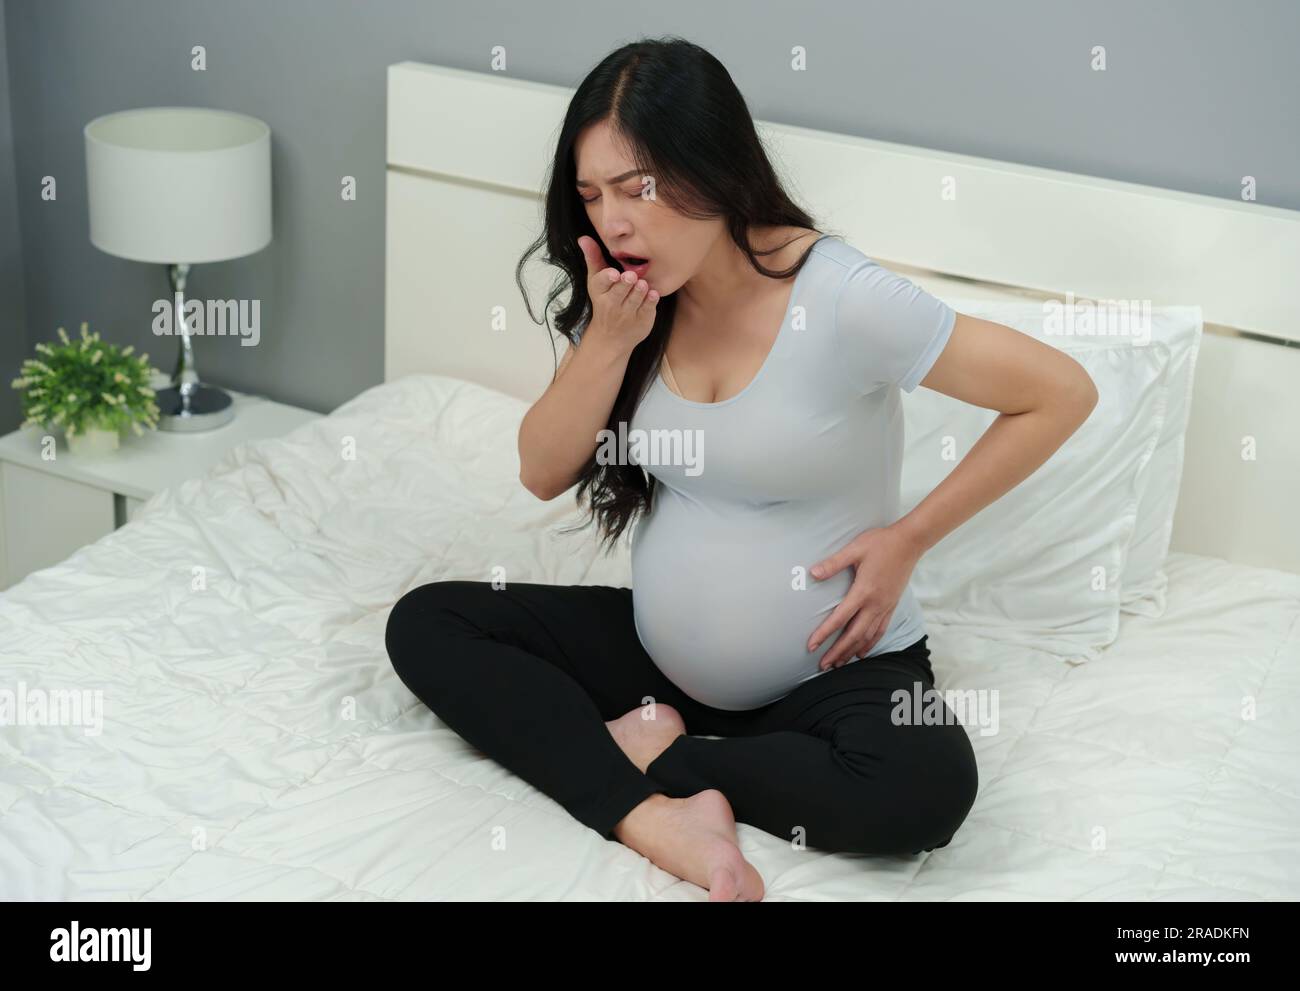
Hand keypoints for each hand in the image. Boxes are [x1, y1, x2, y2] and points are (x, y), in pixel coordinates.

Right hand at [578, 235, 658, 349]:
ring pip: (634, 300)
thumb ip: (593, 258)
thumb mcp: (596, 281)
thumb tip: (583, 238)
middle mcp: (612, 304)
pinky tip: (654, 294)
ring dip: (639, 291)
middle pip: (619, 291)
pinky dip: (651, 302)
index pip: (601, 283)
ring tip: (642, 285)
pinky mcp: (642, 320)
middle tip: (631, 276)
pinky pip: (647, 309)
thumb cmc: (604, 301)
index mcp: (599, 291)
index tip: (613, 274)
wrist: (611, 337)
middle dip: (625, 284)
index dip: (607, 278)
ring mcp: (627, 314)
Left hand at [806, 523, 923, 669]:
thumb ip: (834, 563)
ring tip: (839, 664)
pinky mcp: (892, 606)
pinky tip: (862, 652)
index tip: (811, 646)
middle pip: (854, 635)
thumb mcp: (854, 549)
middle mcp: (875, 604)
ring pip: (867, 636)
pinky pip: (880, 631)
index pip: (840, 618)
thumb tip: (813, 573)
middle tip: (823, 666)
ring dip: (852, 651)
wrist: (909, 542)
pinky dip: (870, 644)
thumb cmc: (881, 543)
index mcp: (863, 591)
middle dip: (837, 652)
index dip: (824, 634)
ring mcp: (885, 607)